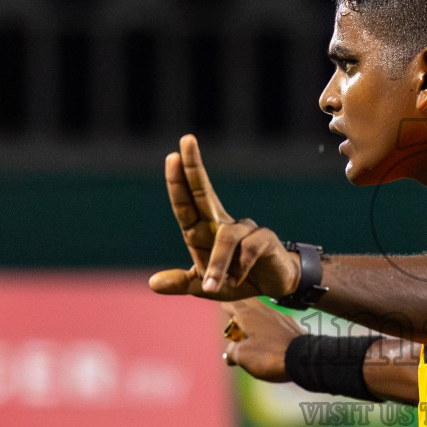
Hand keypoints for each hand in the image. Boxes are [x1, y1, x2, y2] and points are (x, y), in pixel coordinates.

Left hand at [148, 135, 300, 301]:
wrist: (274, 285)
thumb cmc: (236, 279)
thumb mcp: (204, 286)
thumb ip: (181, 283)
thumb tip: (153, 283)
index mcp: (203, 231)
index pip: (187, 203)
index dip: (178, 181)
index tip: (172, 156)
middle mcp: (221, 224)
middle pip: (204, 191)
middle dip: (194, 167)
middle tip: (186, 140)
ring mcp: (244, 229)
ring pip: (226, 238)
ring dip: (217, 265)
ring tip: (213, 286)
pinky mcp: (264, 239)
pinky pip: (248, 249)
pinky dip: (239, 268)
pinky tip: (238, 280)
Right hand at [221, 299, 304, 381]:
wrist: (306, 359)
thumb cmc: (270, 356)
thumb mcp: (242, 356)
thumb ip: (231, 351)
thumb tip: (229, 353)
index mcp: (248, 313)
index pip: (229, 303)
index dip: (222, 310)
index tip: (222, 322)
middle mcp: (264, 310)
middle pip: (245, 307)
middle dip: (237, 319)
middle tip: (235, 336)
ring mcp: (279, 316)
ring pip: (260, 316)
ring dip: (252, 327)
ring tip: (251, 345)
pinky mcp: (291, 326)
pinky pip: (273, 325)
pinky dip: (267, 333)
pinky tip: (269, 347)